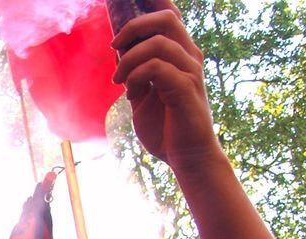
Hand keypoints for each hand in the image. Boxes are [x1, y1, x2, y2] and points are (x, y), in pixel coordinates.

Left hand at [112, 2, 223, 173]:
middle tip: (115, 46)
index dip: (154, 1)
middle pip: (166, 19)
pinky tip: (130, 93)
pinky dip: (136, 76)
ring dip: (130, 59)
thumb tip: (119, 51)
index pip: (171, 16)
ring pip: (159, 43)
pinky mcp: (186, 89)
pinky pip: (157, 68)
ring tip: (119, 81)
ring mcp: (190, 72)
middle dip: (134, 27)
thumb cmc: (166, 126)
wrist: (186, 156)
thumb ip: (135, 72)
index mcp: (180, 54)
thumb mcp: (143, 94)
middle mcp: (189, 57)